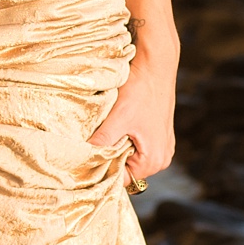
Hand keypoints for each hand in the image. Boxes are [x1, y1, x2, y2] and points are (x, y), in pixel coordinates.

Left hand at [90, 33, 176, 187]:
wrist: (156, 64)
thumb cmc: (140, 90)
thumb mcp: (117, 118)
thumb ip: (101, 142)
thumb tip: (80, 159)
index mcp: (154, 160)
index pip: (121, 179)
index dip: (103, 169)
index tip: (86, 158)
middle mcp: (162, 158)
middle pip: (126, 169)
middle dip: (109, 156)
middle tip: (94, 142)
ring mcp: (163, 146)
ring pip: (130, 156)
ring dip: (116, 146)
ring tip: (106, 130)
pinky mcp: (159, 134)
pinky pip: (137, 145)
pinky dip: (125, 137)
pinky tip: (118, 123)